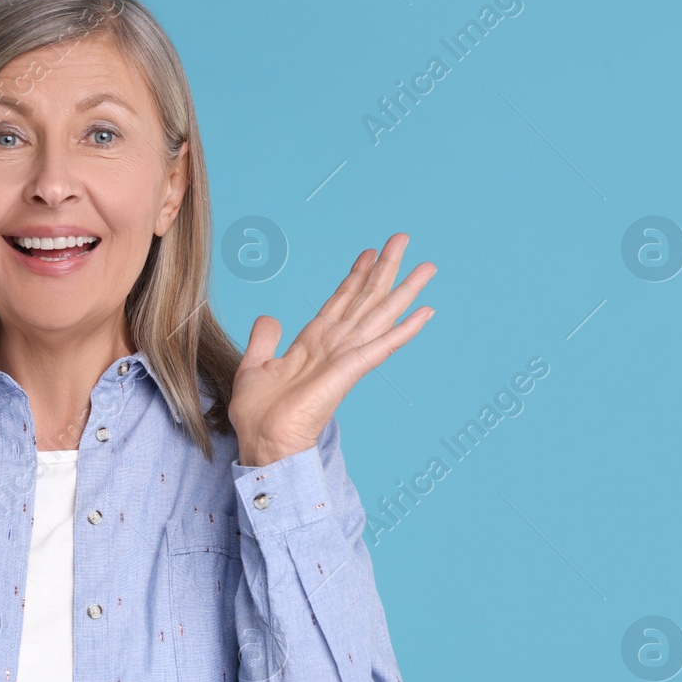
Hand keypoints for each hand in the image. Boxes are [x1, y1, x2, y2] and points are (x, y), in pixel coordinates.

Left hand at [229, 232, 434, 467]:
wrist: (263, 443)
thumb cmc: (258, 415)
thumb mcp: (255, 366)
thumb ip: (264, 340)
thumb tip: (269, 317)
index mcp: (313, 344)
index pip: (339, 302)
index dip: (354, 276)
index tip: (369, 252)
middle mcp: (334, 347)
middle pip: (365, 300)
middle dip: (384, 270)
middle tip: (402, 239)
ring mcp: (345, 359)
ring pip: (379, 316)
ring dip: (404, 291)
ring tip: (427, 267)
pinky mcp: (349, 373)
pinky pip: (381, 347)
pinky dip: (404, 330)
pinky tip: (426, 312)